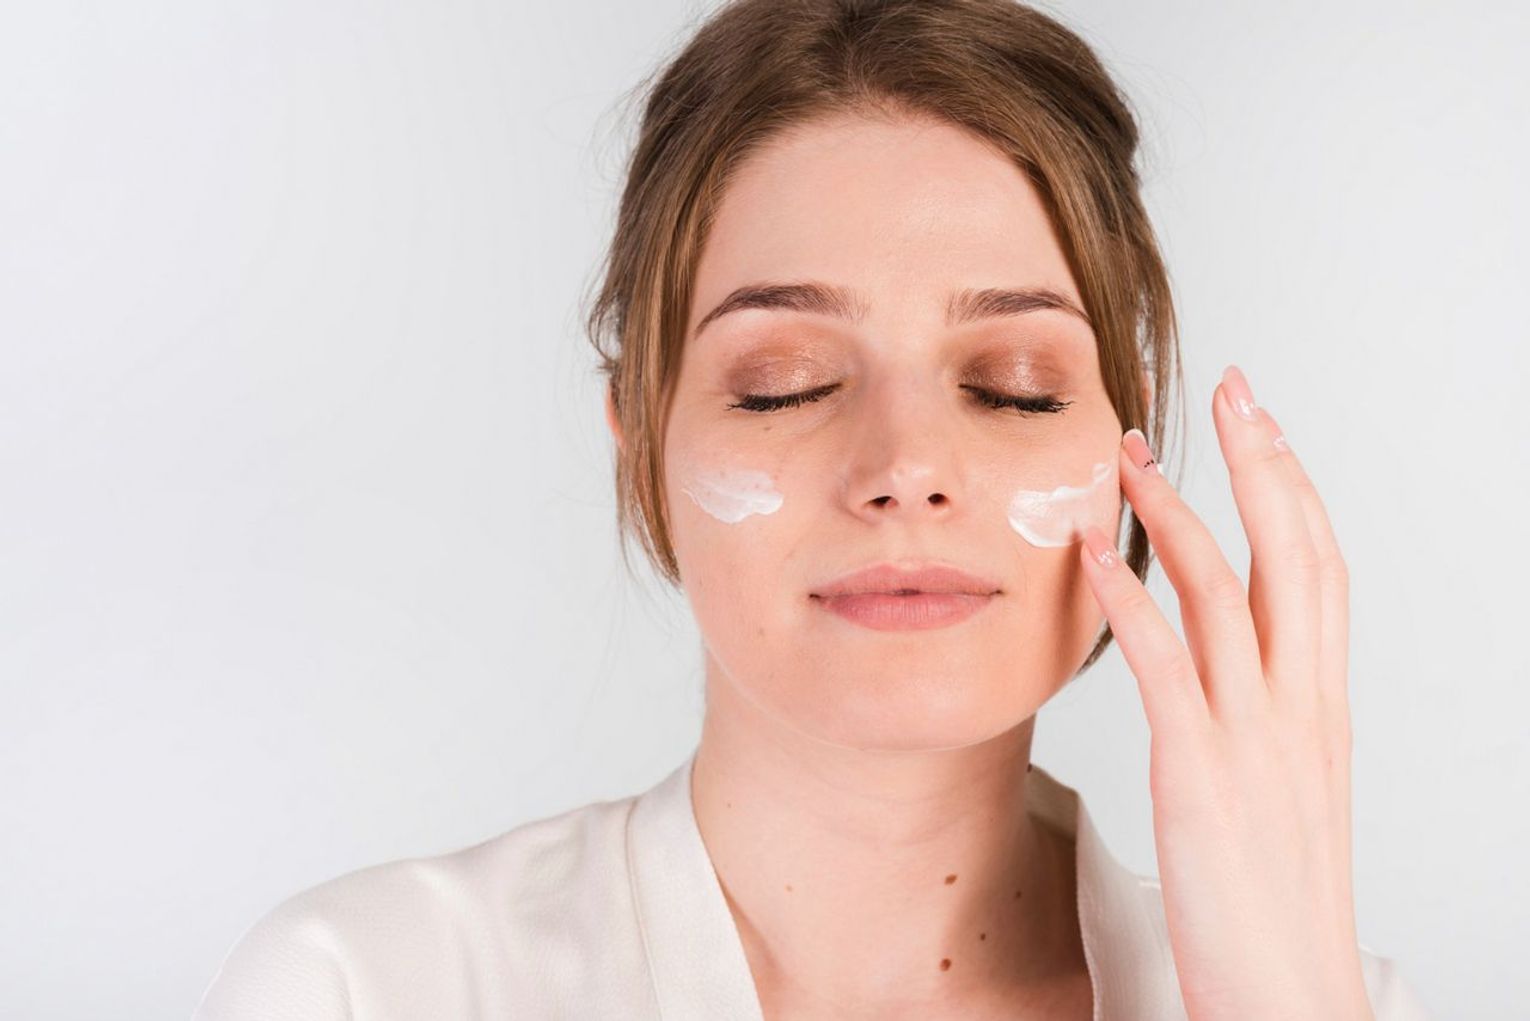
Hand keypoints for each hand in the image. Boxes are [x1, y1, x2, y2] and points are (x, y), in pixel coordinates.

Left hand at [1077, 365, 1372, 1020]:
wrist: (1290, 992)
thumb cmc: (1274, 895)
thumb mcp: (1285, 784)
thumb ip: (1261, 710)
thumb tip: (1229, 653)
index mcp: (1322, 707)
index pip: (1321, 569)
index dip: (1293, 487)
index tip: (1262, 423)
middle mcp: (1300, 708)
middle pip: (1293, 555)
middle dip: (1260, 462)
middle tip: (1227, 386)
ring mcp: (1255, 739)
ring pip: (1227, 596)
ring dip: (1174, 515)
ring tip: (1127, 457)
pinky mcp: (1202, 776)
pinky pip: (1165, 670)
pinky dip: (1130, 603)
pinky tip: (1091, 559)